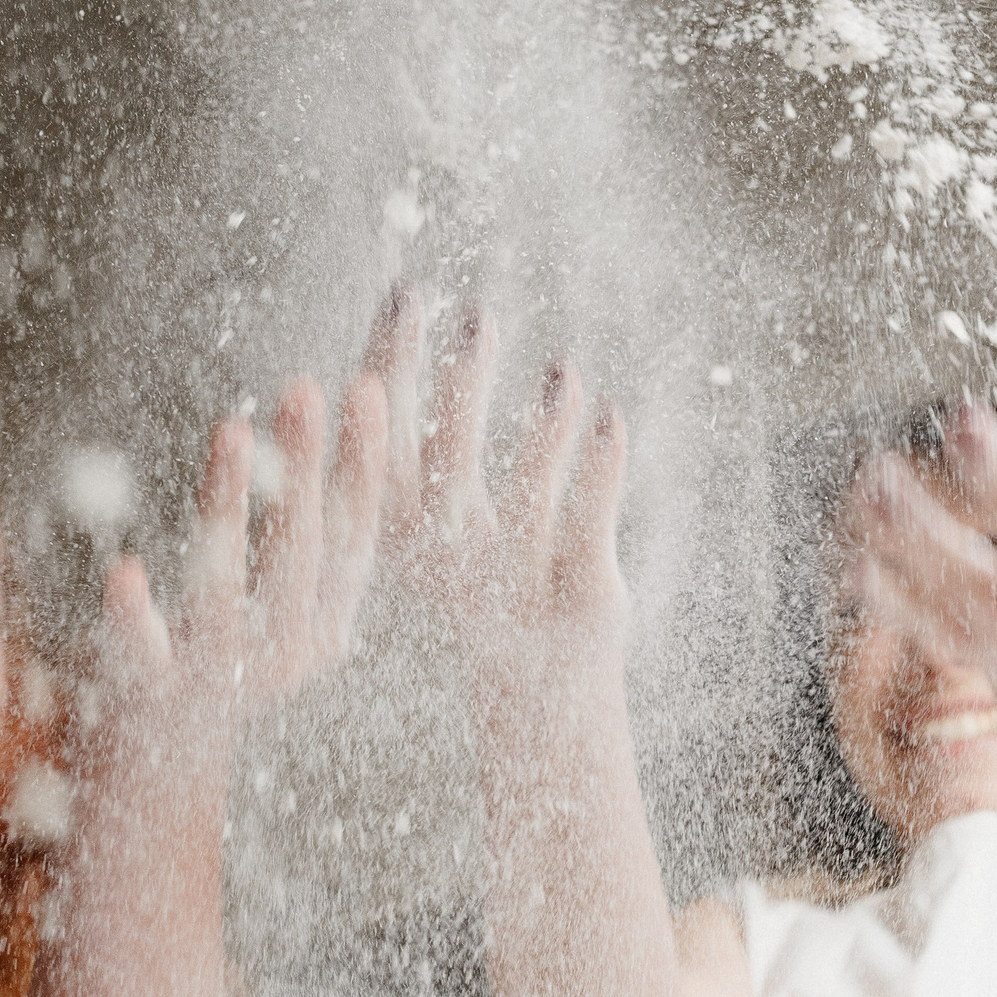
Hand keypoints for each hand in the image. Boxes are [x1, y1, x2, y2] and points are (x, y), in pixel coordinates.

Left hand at [82, 372, 384, 753]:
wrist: (158, 763)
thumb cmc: (222, 653)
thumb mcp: (279, 601)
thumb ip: (305, 532)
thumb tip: (338, 420)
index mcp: (323, 628)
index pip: (351, 537)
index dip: (361, 465)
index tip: (369, 390)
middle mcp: (283, 657)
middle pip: (298, 552)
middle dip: (304, 466)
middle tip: (305, 387)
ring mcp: (218, 680)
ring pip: (226, 588)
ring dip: (228, 505)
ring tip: (231, 429)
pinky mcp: (151, 697)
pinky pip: (144, 654)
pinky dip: (136, 618)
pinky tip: (126, 571)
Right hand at [365, 291, 629, 668]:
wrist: (540, 702)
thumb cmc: (486, 583)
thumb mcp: (442, 510)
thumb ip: (424, 427)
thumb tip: (401, 308)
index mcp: (403, 539)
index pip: (385, 446)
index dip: (390, 372)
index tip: (404, 295)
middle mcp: (448, 569)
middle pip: (443, 477)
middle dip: (456, 396)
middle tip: (477, 316)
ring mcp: (513, 593)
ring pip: (522, 513)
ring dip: (540, 441)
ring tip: (563, 370)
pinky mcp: (576, 604)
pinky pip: (587, 532)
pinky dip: (600, 475)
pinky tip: (611, 416)